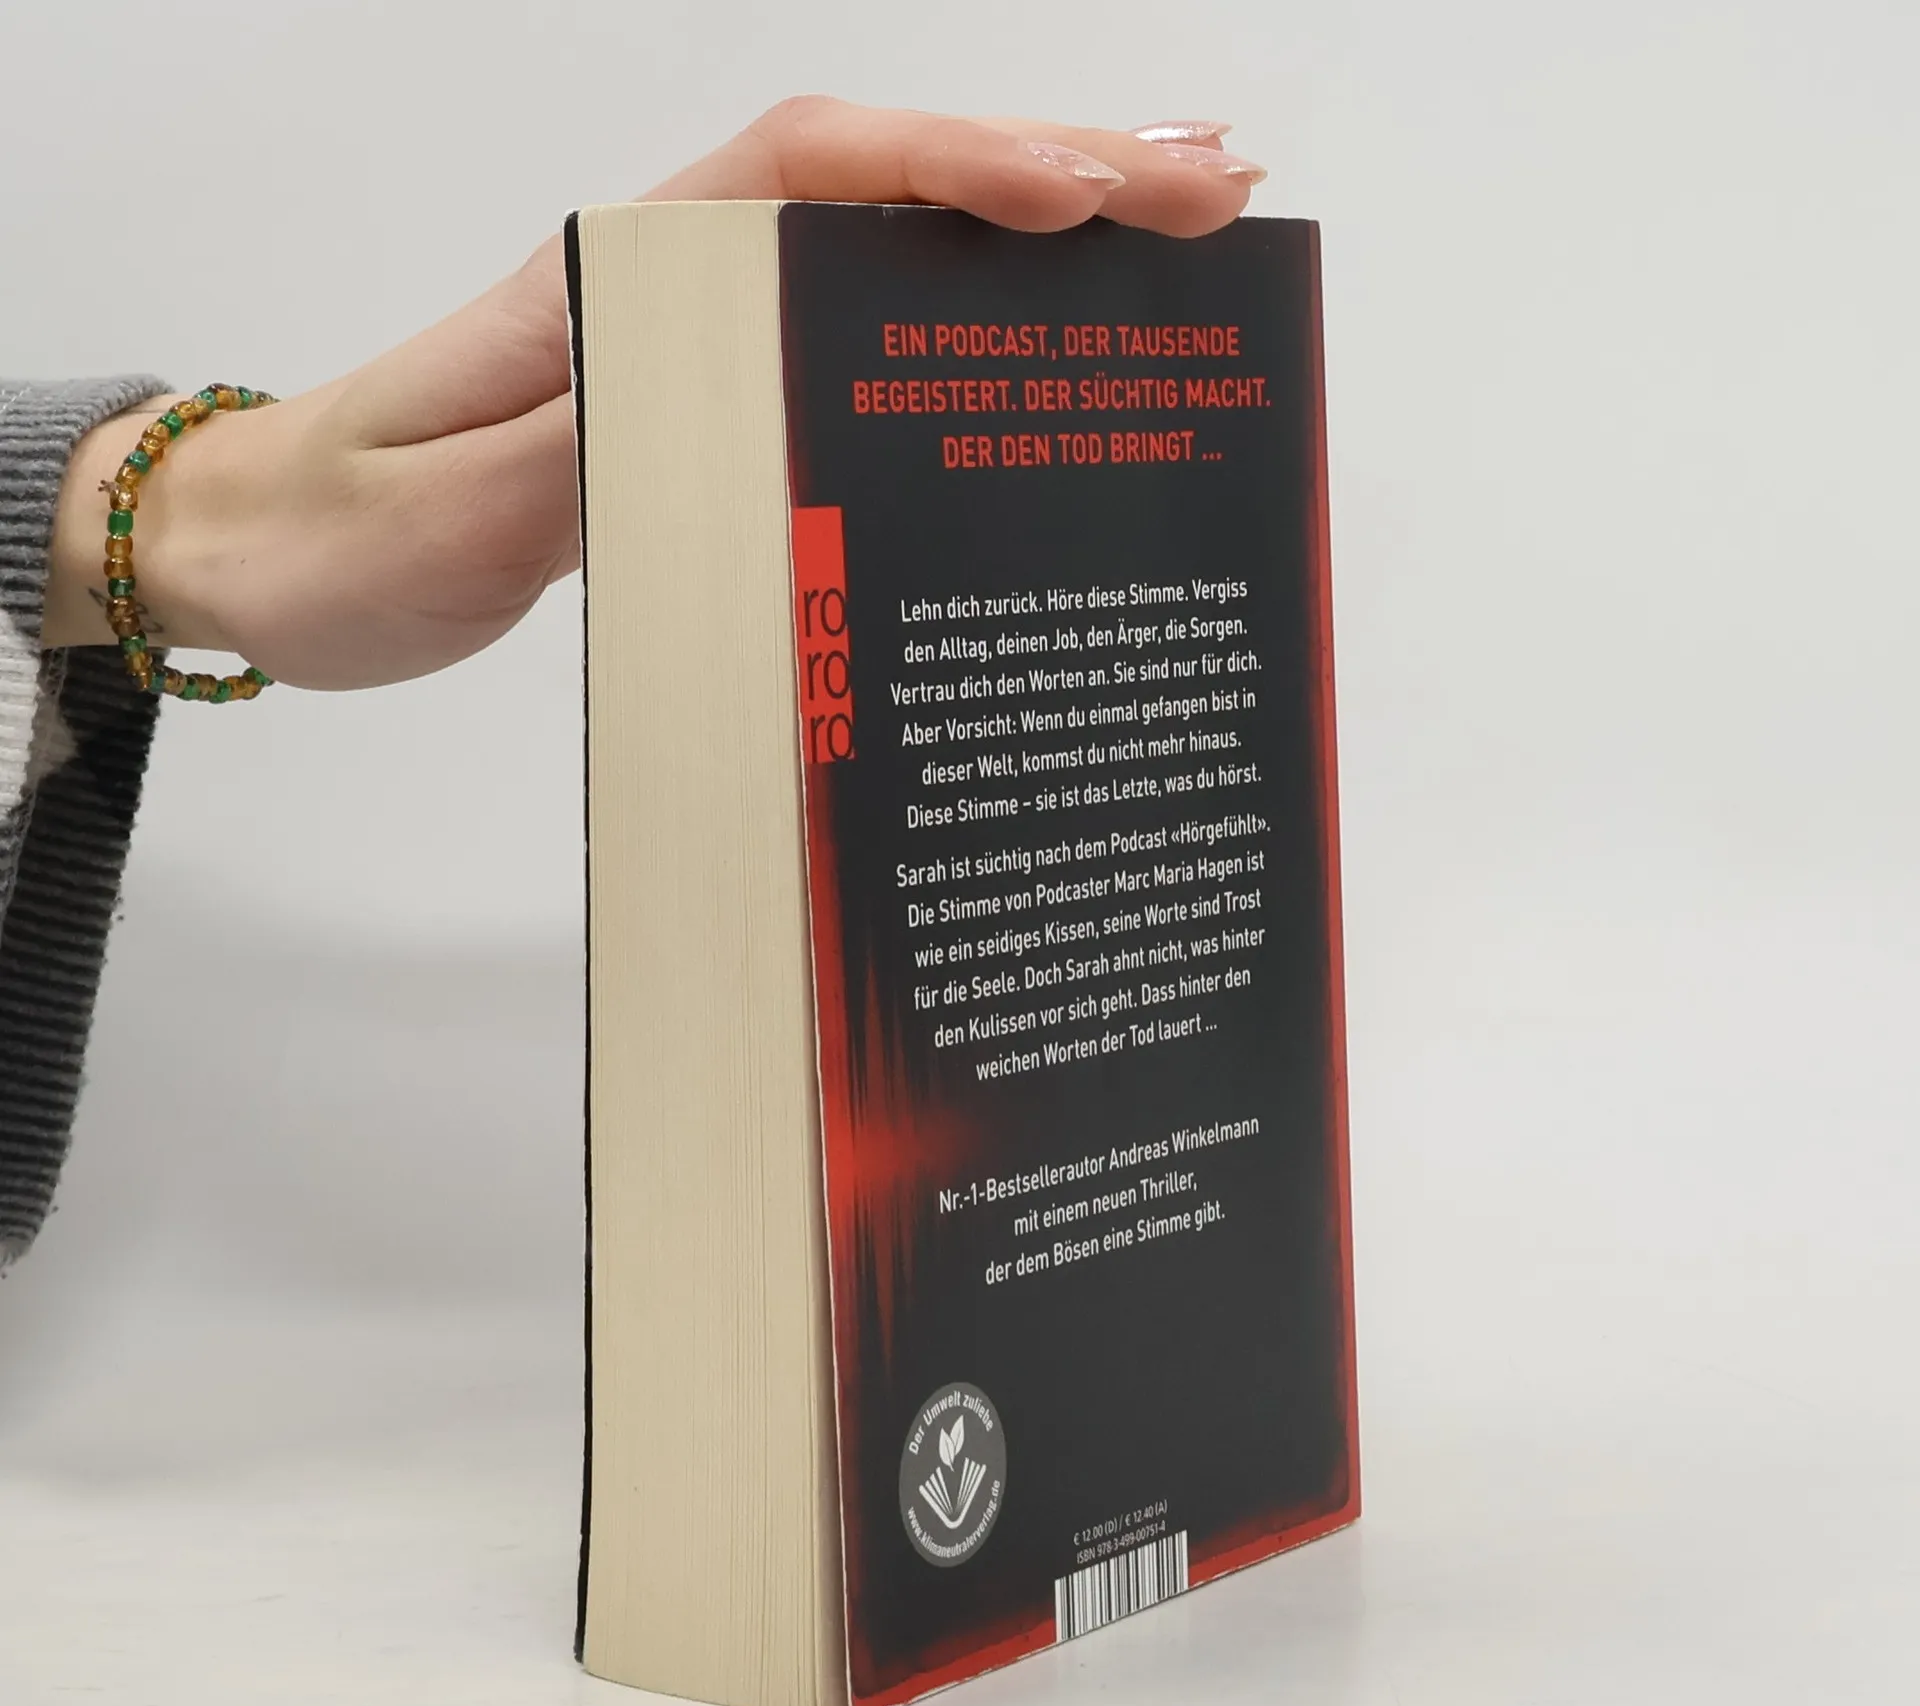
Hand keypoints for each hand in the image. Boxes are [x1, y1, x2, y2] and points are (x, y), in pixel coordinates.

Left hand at [45, 100, 1265, 689]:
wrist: (260, 557)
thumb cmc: (338, 538)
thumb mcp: (446, 517)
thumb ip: (578, 459)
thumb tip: (728, 410)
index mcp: (613, 283)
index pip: (807, 178)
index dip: (953, 172)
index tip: (1083, 198)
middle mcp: (670, 286)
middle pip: (880, 191)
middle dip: (1049, 178)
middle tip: (1213, 191)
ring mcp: (696, 341)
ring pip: (884, 255)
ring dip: (1033, 237)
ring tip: (1181, 237)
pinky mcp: (705, 405)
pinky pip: (856, 339)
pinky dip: (964, 322)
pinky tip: (1046, 341)